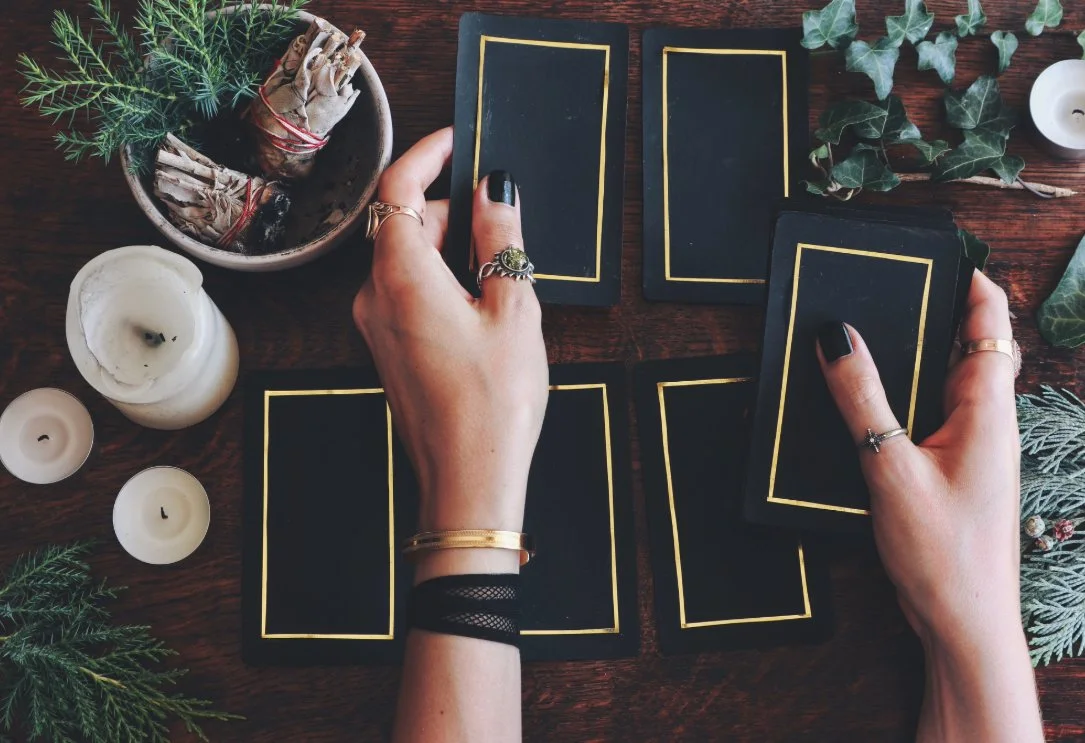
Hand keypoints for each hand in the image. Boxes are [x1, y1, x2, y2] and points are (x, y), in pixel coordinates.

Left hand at [352, 128, 547, 574]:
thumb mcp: (513, 310)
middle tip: (500, 218)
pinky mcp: (388, 347)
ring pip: (406, 259)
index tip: (457, 141)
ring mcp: (377, 326)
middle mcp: (375, 298)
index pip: (396, 190)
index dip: (426, 155)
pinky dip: (440, 278)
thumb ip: (501, 241)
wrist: (469, 480)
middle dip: (449, 210)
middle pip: (401, 224)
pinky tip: (482, 303)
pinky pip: (407, 290)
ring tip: (501, 273)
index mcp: (401, 279)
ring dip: (448, 248)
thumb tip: (494, 192)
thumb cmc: (493, 406)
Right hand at [818, 271, 1041, 741]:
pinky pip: (932, 417)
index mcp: (987, 411)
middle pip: (969, 347)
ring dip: (916, 356)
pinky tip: (869, 403)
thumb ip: (861, 400)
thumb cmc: (943, 555)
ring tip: (871, 333)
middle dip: (934, 312)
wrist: (964, 625)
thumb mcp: (889, 468)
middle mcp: (986, 423)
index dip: (970, 283)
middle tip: (888, 285)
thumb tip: (837, 338)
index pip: (990, 325)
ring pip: (947, 383)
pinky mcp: (952, 473)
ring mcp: (972, 450)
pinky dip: (906, 397)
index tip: (936, 252)